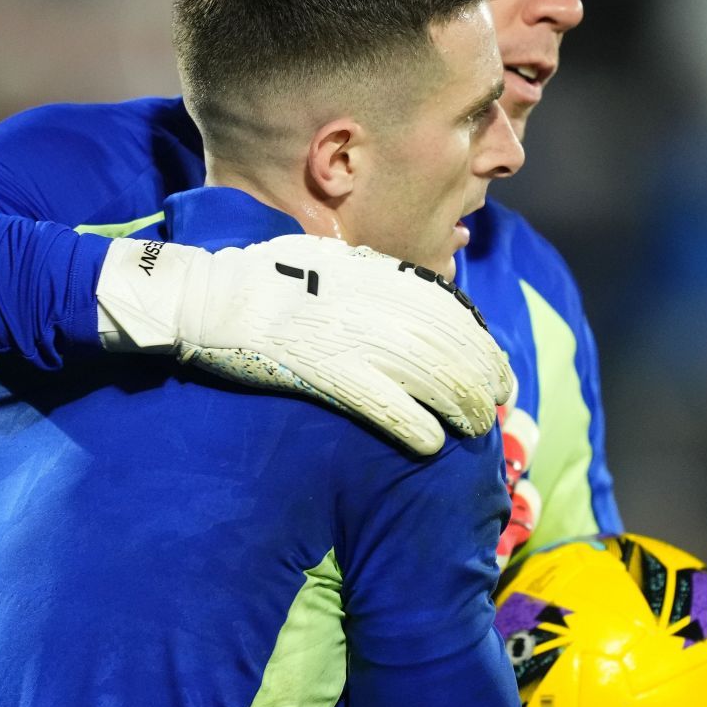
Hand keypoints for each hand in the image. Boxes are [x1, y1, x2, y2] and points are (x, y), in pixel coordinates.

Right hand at [96, 234, 514, 454]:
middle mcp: (371, 304)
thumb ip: (371, 277)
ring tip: (479, 429)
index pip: (449, 311)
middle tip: (500, 404)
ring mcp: (348, 338)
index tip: (499, 366)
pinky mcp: (324, 371)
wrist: (206, 298)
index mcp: (374, 276)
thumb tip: (416, 294)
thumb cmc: (262, 279)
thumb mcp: (327, 261)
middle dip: (482, 378)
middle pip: (448, 345)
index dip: (481, 343)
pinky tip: (432, 445)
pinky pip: (383, 403)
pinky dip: (413, 425)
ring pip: (427, 376)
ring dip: (460, 406)